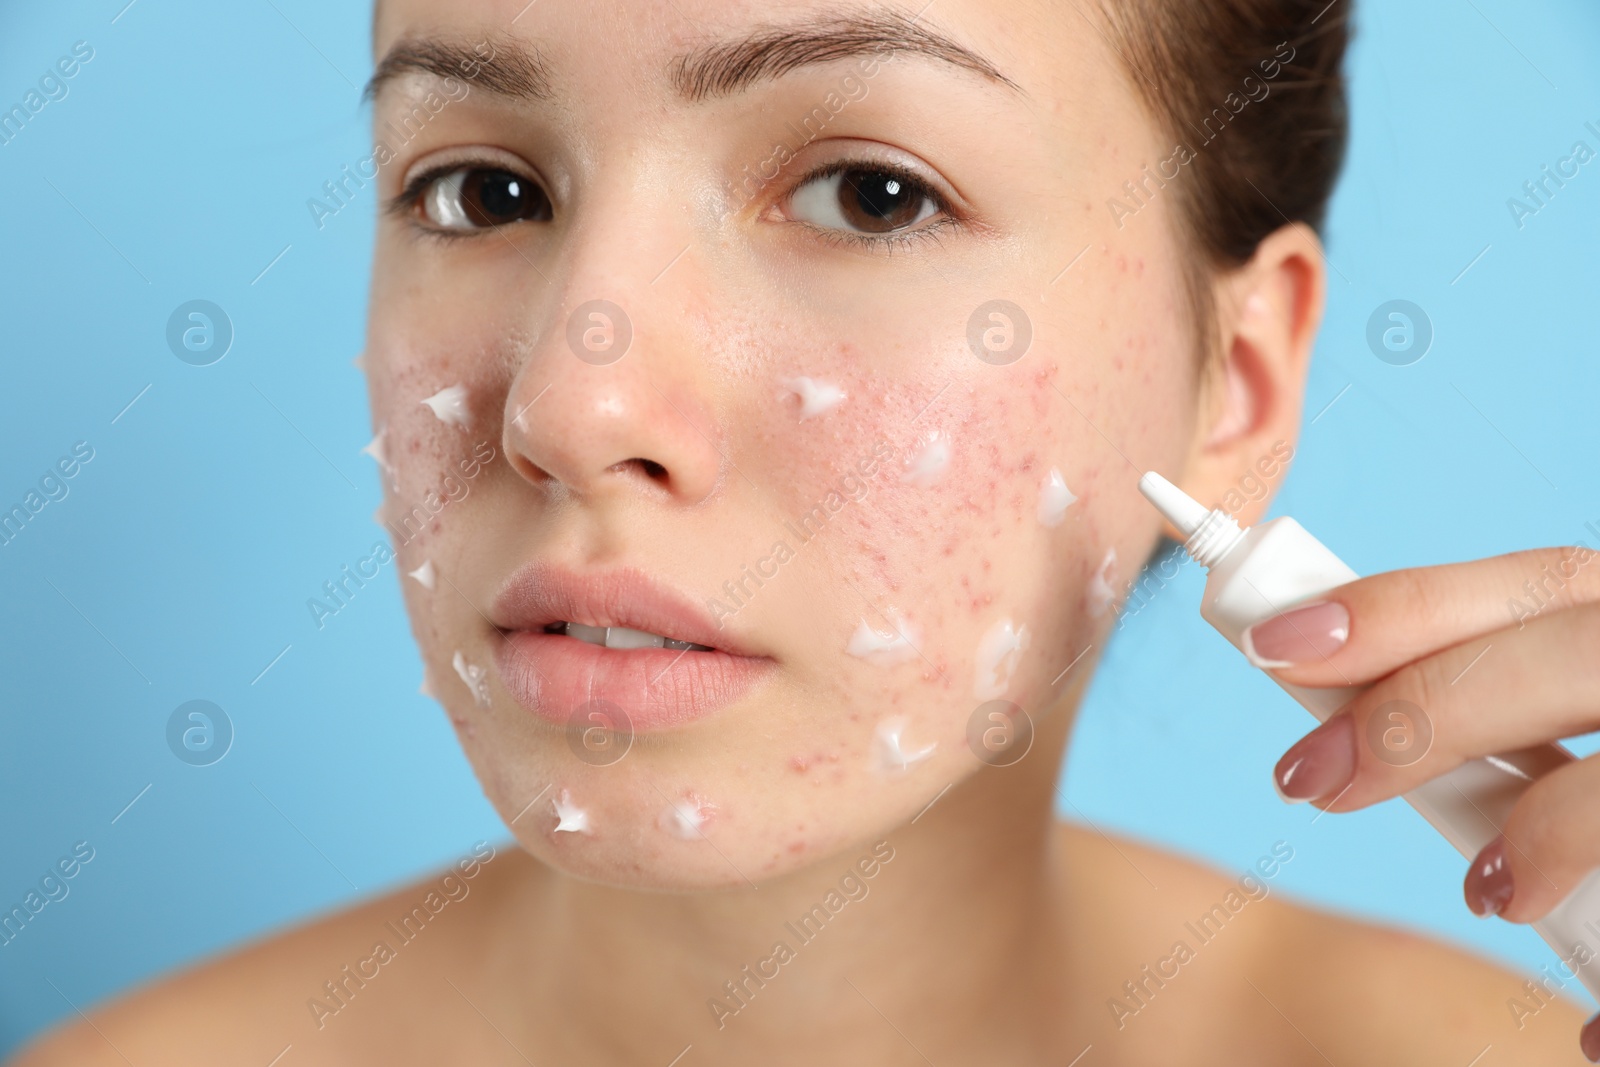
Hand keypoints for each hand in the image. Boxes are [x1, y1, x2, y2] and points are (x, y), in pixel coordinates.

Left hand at [1240, 546, 1599, 1051]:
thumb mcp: (1583, 713)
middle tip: (1307, 778)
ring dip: (1551, 833)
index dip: (1402, 605)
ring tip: (1490, 891)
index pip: (1535, 582)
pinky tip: (1591, 1032)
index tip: (1276, 645)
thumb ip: (1515, 708)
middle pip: (1567, 656)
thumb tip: (1346, 730)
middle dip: (1422, 709)